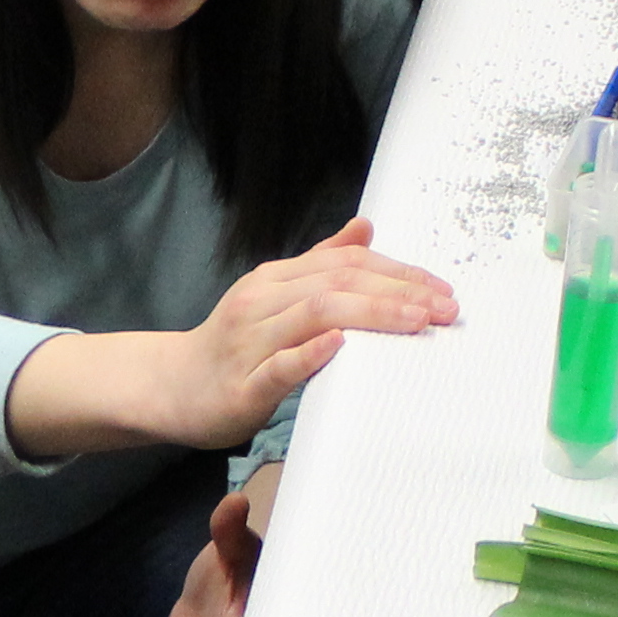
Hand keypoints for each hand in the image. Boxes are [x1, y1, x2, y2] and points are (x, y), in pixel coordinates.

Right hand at [153, 221, 457, 450]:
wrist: (172, 387)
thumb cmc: (234, 347)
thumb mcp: (274, 296)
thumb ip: (319, 264)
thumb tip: (366, 228)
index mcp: (275, 279)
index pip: (345, 263)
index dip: (398, 273)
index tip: (441, 290)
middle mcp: (262, 301)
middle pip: (337, 284)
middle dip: (398, 293)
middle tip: (445, 309)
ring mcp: (249, 342)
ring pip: (314, 315)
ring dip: (372, 315)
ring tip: (416, 322)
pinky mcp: (242, 386)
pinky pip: (279, 366)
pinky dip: (311, 354)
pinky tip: (341, 346)